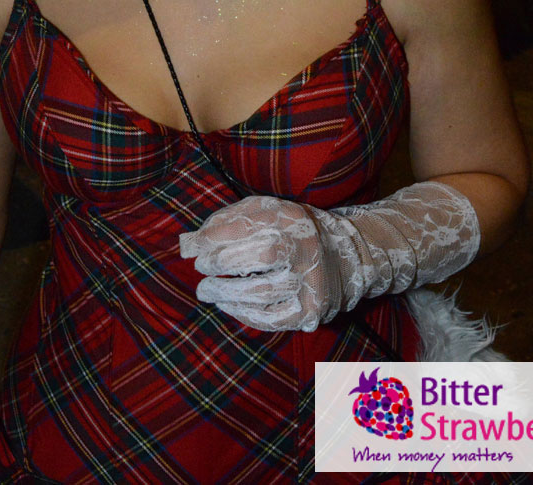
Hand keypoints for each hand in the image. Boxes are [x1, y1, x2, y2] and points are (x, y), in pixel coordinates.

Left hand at [179, 196, 331, 331]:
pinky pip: (270, 318)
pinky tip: (227, 305)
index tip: (195, 245)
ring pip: (262, 291)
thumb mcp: (265, 213)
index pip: (250, 224)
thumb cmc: (288, 232)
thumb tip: (190, 242)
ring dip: (226, 292)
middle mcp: (304, 248)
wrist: (342, 259)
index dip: (217, 235)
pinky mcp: (308, 311)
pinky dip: (242, 313)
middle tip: (201, 266)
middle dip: (223, 262)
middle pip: (261, 256)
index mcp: (291, 218)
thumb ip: (227, 221)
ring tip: (205, 290)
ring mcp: (308, 282)